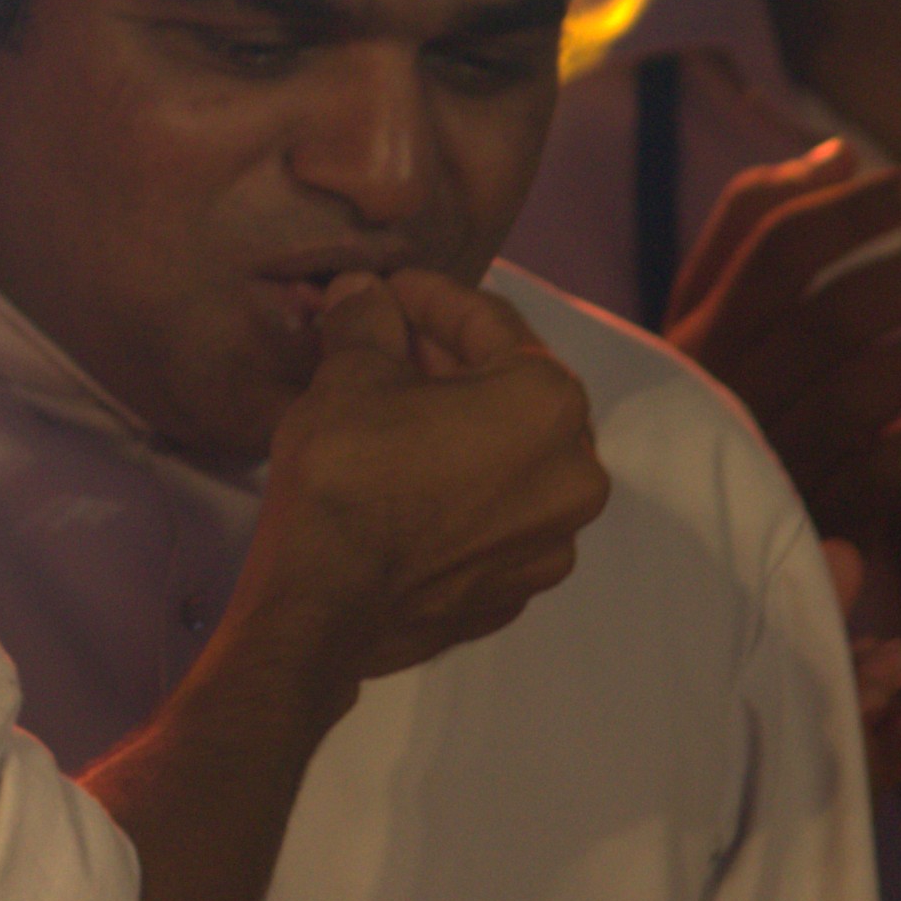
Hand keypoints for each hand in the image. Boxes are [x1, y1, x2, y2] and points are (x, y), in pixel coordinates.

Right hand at [238, 270, 610, 687]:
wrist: (324, 610)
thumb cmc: (349, 474)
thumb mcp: (349, 376)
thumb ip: (367, 320)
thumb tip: (363, 292)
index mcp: (550, 405)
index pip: (490, 324)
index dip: (430, 298)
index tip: (386, 290)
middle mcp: (576, 474)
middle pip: (511, 394)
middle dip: (449, 365)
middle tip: (387, 348)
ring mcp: (552, 543)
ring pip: (509, 462)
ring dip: (459, 432)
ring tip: (395, 419)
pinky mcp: (517, 592)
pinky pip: (494, 521)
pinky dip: (461, 494)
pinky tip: (409, 487)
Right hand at [663, 139, 900, 533]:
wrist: (674, 534)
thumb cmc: (701, 388)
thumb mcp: (699, 305)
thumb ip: (749, 222)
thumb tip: (838, 155)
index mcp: (701, 331)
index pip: (779, 249)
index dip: (861, 209)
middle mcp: (730, 391)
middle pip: (836, 314)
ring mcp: (771, 458)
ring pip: (868, 390)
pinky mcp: (811, 520)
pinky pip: (888, 470)